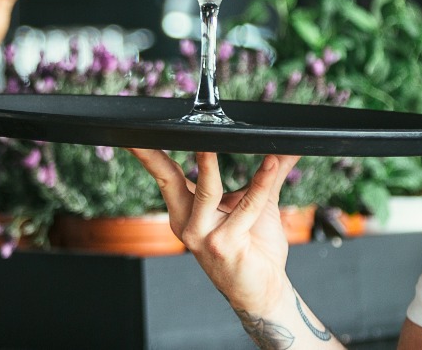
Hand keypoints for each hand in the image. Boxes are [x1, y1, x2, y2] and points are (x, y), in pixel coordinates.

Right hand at [130, 149, 301, 312]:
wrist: (263, 288)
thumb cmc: (253, 247)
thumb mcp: (257, 203)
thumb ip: (270, 174)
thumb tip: (286, 146)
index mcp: (185, 211)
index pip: (164, 175)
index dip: (148, 154)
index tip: (134, 134)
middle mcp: (188, 223)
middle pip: (168, 180)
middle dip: (154, 156)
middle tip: (155, 132)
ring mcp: (204, 236)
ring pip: (208, 191)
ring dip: (210, 166)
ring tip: (212, 144)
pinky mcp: (225, 244)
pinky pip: (247, 206)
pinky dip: (261, 183)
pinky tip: (271, 165)